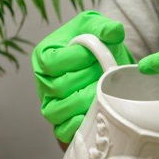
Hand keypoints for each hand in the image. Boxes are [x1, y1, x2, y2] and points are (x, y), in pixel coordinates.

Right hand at [32, 11, 133, 142]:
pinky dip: (77, 127)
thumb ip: (103, 27)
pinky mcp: (60, 123)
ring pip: (56, 111)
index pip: (52, 62)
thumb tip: (115, 32)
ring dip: (82, 104)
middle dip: (85, 81)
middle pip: (57, 87)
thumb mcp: (96, 28)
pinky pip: (61, 131)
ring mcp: (50, 104)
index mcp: (45, 55)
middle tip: (105, 75)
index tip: (95, 56)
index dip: (75, 60)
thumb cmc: (96, 45)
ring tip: (102, 94)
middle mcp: (43, 81)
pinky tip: (93, 117)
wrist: (105, 66)